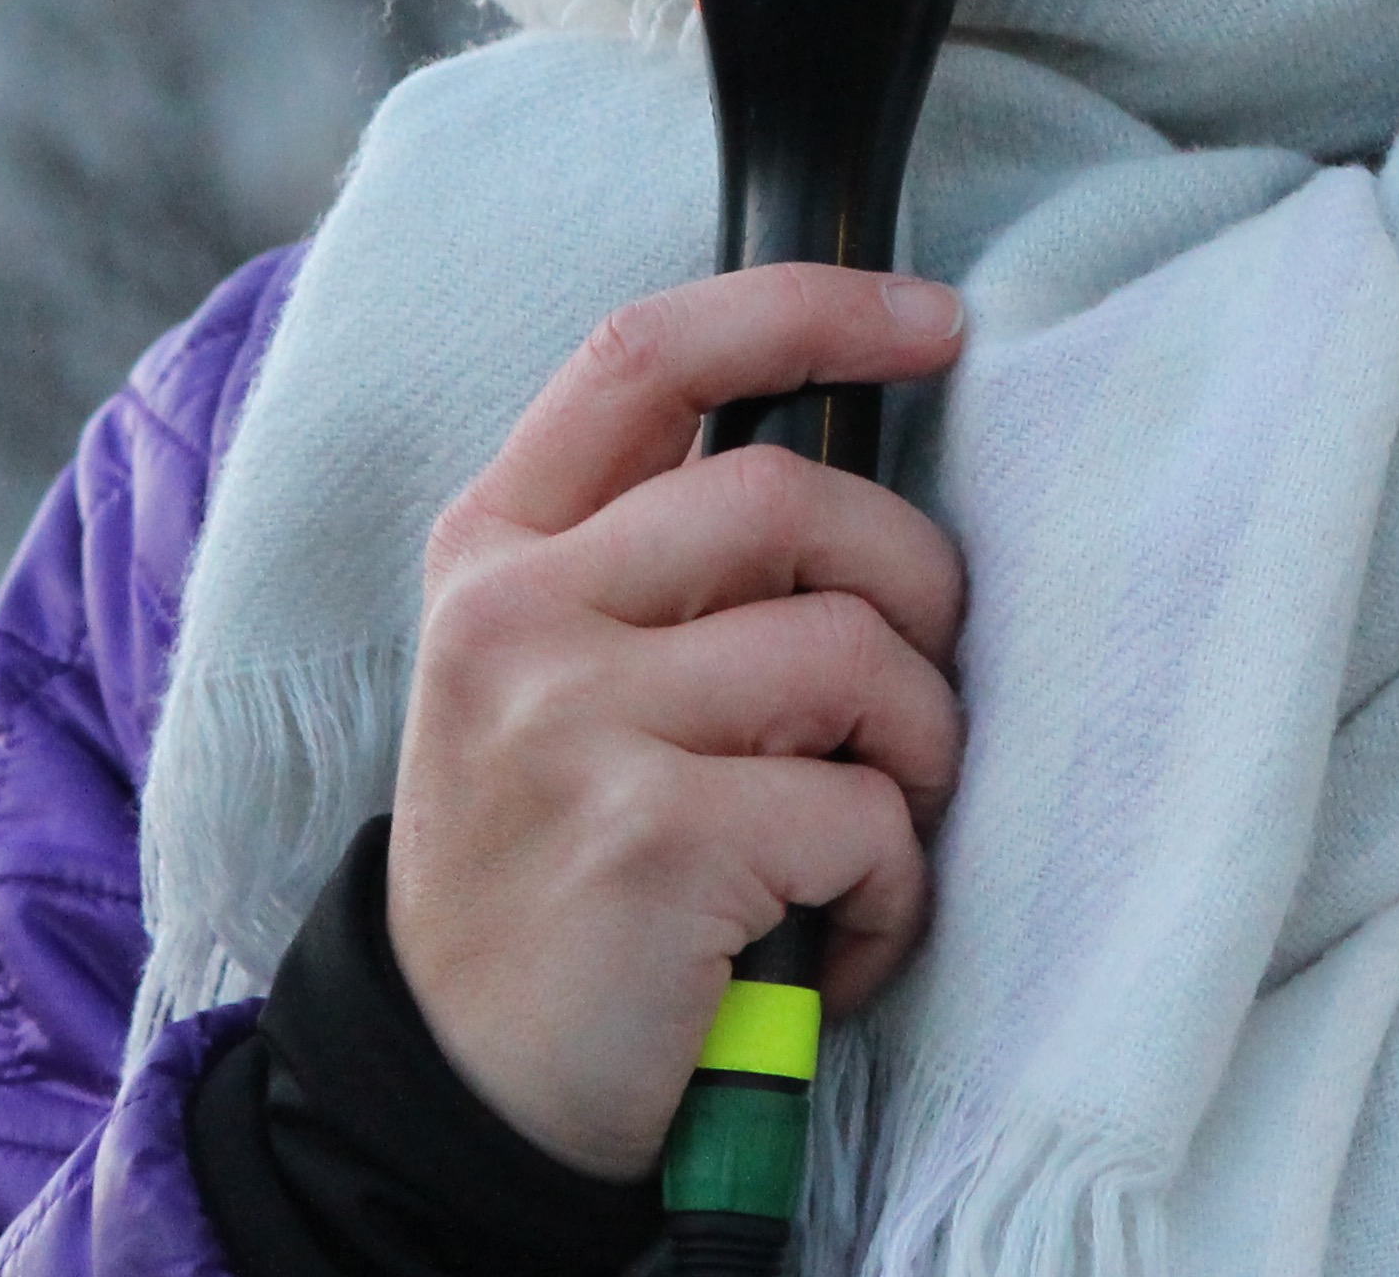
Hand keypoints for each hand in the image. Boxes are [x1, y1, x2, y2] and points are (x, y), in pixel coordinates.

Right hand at [385, 263, 970, 1175]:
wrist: (465, 1088)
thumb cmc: (556, 863)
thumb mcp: (551, 674)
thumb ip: (656, 559)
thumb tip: (856, 459)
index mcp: (496, 550)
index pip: (648, 354)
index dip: (807, 309)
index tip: (933, 319)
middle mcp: (515, 619)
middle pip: (789, 496)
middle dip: (912, 582)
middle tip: (916, 689)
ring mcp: (574, 727)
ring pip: (853, 655)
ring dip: (918, 753)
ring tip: (880, 832)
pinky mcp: (653, 843)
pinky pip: (864, 812)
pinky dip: (897, 886)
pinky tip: (845, 937)